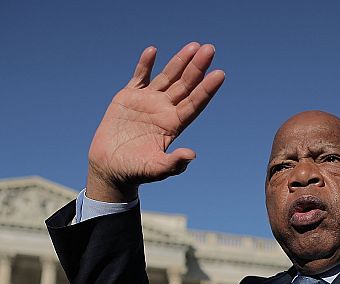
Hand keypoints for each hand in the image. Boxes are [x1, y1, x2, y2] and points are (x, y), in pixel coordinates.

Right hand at [86, 42, 224, 201]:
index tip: (220, 73)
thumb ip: (174, 164)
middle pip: (186, 85)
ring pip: (168, 77)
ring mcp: (148, 102)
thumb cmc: (135, 171)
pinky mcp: (128, 98)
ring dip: (180, 61)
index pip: (195, 103)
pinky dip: (145, 64)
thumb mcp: (156, 170)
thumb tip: (192, 155)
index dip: (207, 89)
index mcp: (174, 125)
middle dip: (197, 67)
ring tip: (194, 46)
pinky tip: (153, 51)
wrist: (110, 167)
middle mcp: (165, 110)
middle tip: (210, 49)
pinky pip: (140, 77)